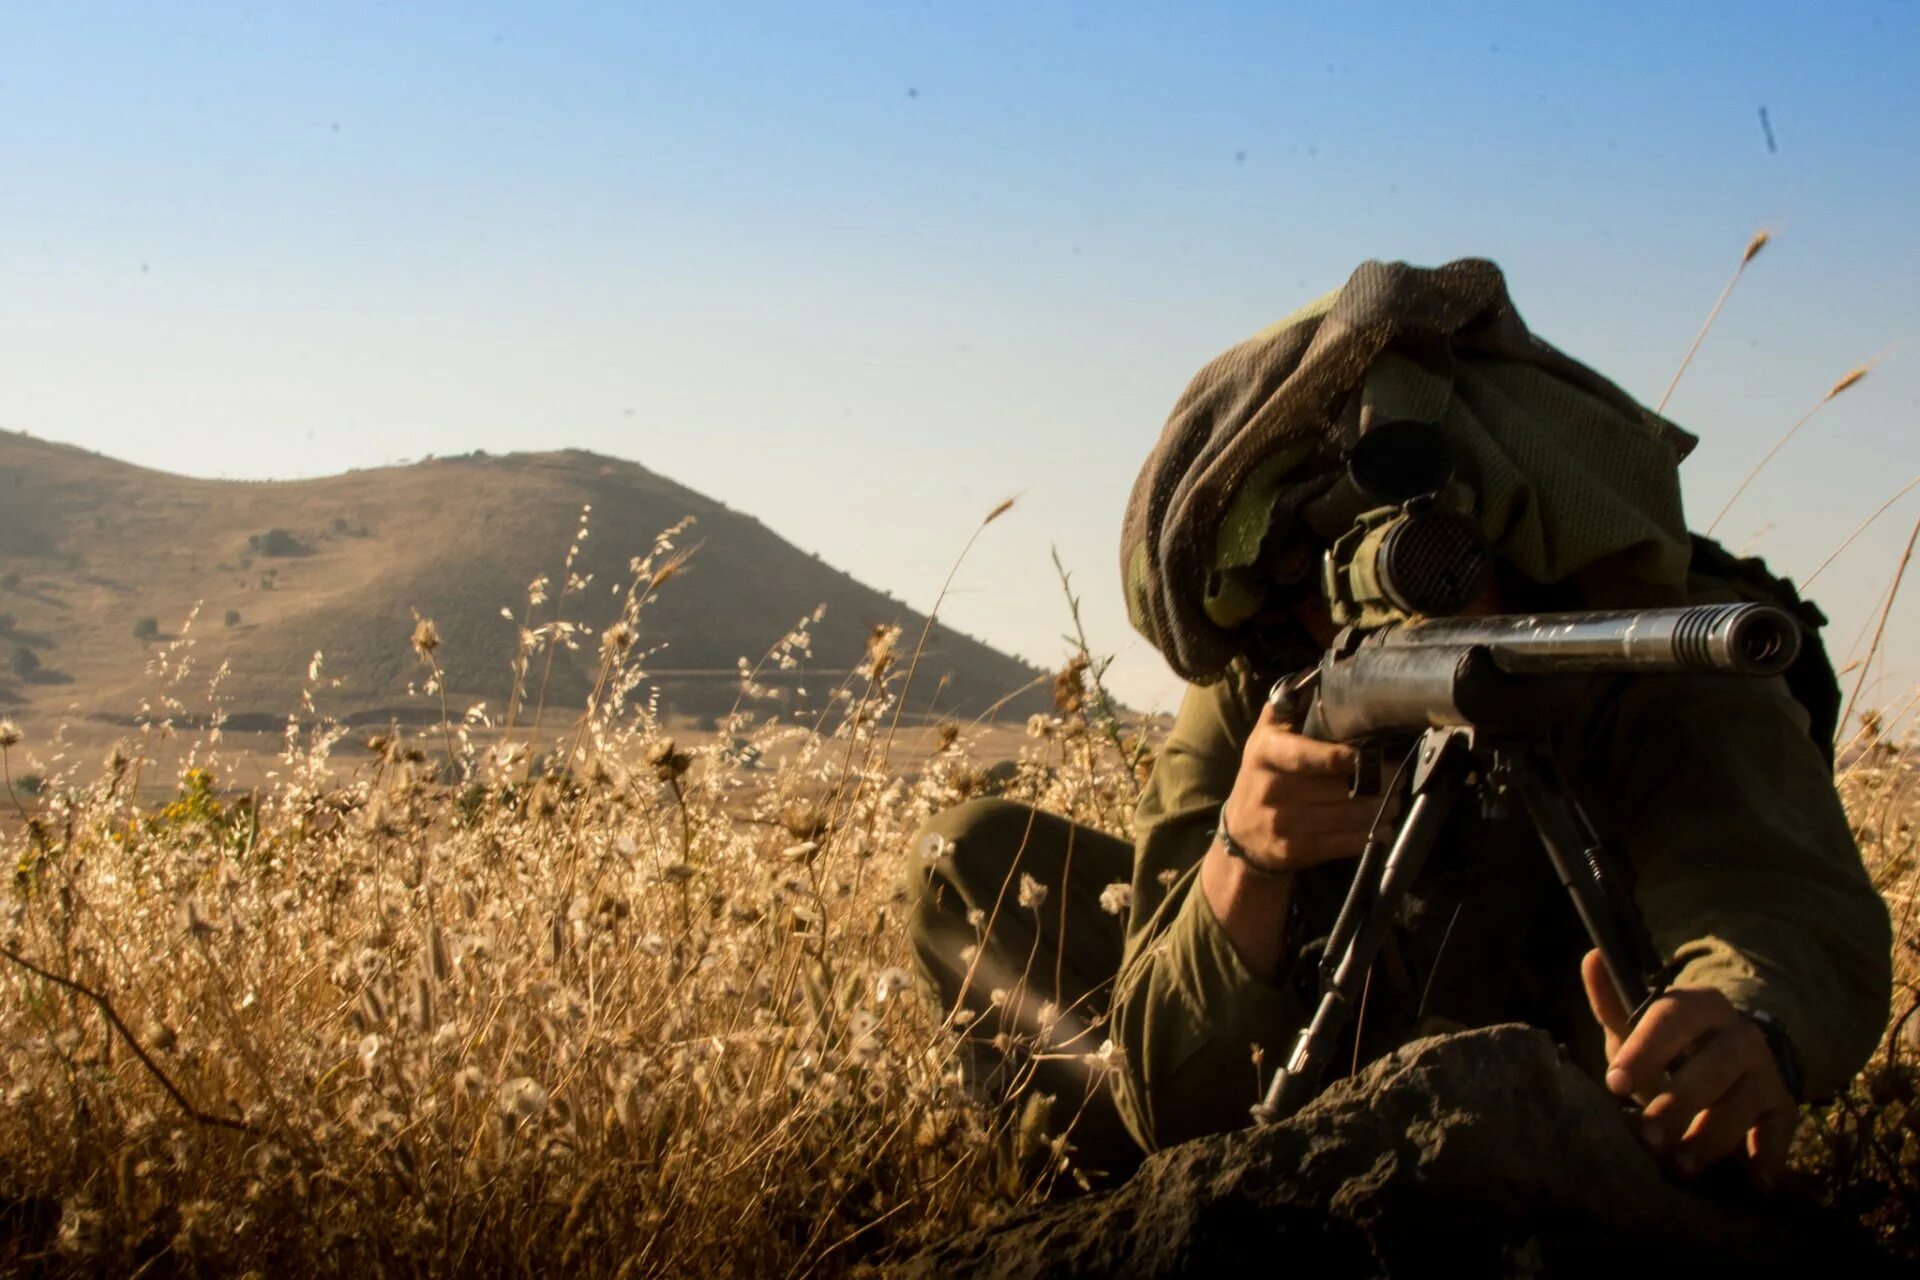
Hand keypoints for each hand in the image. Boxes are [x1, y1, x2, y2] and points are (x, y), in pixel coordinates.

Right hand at [1219, 701, 1392, 873]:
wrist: (1241, 833)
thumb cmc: (1264, 775)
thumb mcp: (1264, 737)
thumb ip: (1285, 706)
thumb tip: (1317, 674)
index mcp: (1265, 753)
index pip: (1306, 755)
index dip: (1342, 757)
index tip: (1372, 754)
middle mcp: (1270, 789)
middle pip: (1336, 788)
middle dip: (1376, 783)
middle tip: (1401, 775)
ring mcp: (1282, 824)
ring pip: (1345, 816)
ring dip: (1379, 810)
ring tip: (1397, 800)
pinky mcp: (1294, 851)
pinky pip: (1340, 843)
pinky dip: (1367, 836)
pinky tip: (1383, 828)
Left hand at [1581, 949, 1797, 1191]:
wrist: (1727, 1067)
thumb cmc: (1669, 1050)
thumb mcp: (1638, 1028)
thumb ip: (1613, 1002)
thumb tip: (1592, 956)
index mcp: (1700, 1005)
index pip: (1672, 1019)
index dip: (1644, 1051)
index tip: (1613, 1084)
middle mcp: (1739, 1033)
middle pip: (1713, 1064)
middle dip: (1679, 1102)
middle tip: (1647, 1136)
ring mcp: (1766, 1070)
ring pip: (1745, 1100)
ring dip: (1712, 1137)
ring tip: (1680, 1167)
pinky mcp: (1783, 1105)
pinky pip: (1781, 1131)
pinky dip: (1769, 1157)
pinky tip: (1754, 1184)